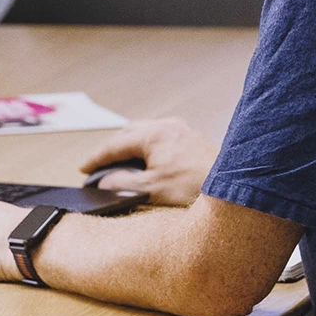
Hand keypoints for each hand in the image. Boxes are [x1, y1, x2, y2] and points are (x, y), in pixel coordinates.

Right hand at [79, 119, 218, 207]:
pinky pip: (160, 140)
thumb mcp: (150, 189)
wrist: (233, 187)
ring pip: (145, 134)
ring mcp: (181, 131)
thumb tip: (102, 181)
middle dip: (112, 149)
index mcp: (154, 134)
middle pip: (129, 133)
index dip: (96, 158)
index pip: (115, 144)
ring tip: (119, 166)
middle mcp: (167, 126)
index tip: (83, 169)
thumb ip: (120, 184)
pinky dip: (146, 150)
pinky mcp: (191, 140)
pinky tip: (146, 165)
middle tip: (97, 166)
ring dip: (129, 148)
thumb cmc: (195, 187)